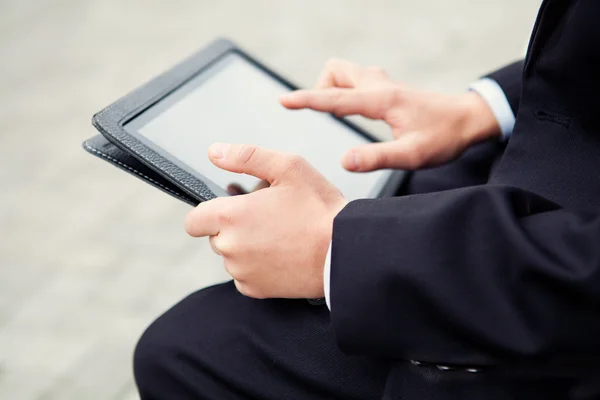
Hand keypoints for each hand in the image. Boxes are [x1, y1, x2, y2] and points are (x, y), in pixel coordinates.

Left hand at [185, 143, 346, 298]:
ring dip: (246, 246)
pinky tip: (280, 254)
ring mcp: (242, 271)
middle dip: (234, 225)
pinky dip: (256, 266)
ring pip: (231, 255)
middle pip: (215, 235)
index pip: (193, 220)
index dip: (209, 211)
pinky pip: (244, 275)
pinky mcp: (256, 290)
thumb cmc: (320, 210)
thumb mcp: (288, 168)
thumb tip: (215, 152)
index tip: (230, 208)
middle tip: (267, 215)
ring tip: (279, 234)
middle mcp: (230, 247)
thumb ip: (246, 156)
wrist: (345, 252)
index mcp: (231, 216)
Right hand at [280, 58, 499, 170]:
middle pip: (335, 71)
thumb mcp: (411, 156)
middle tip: (322, 114)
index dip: (305, 99)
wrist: (470, 119)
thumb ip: (376, 158)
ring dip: (334, 86)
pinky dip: (346, 90)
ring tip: (337, 114)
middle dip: (320, 88)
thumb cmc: (444, 137)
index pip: (333, 97)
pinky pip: (357, 79)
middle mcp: (379, 86)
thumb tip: (343, 161)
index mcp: (380, 100)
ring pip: (346, 71)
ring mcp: (384, 84)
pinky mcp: (389, 88)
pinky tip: (356, 111)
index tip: (283, 100)